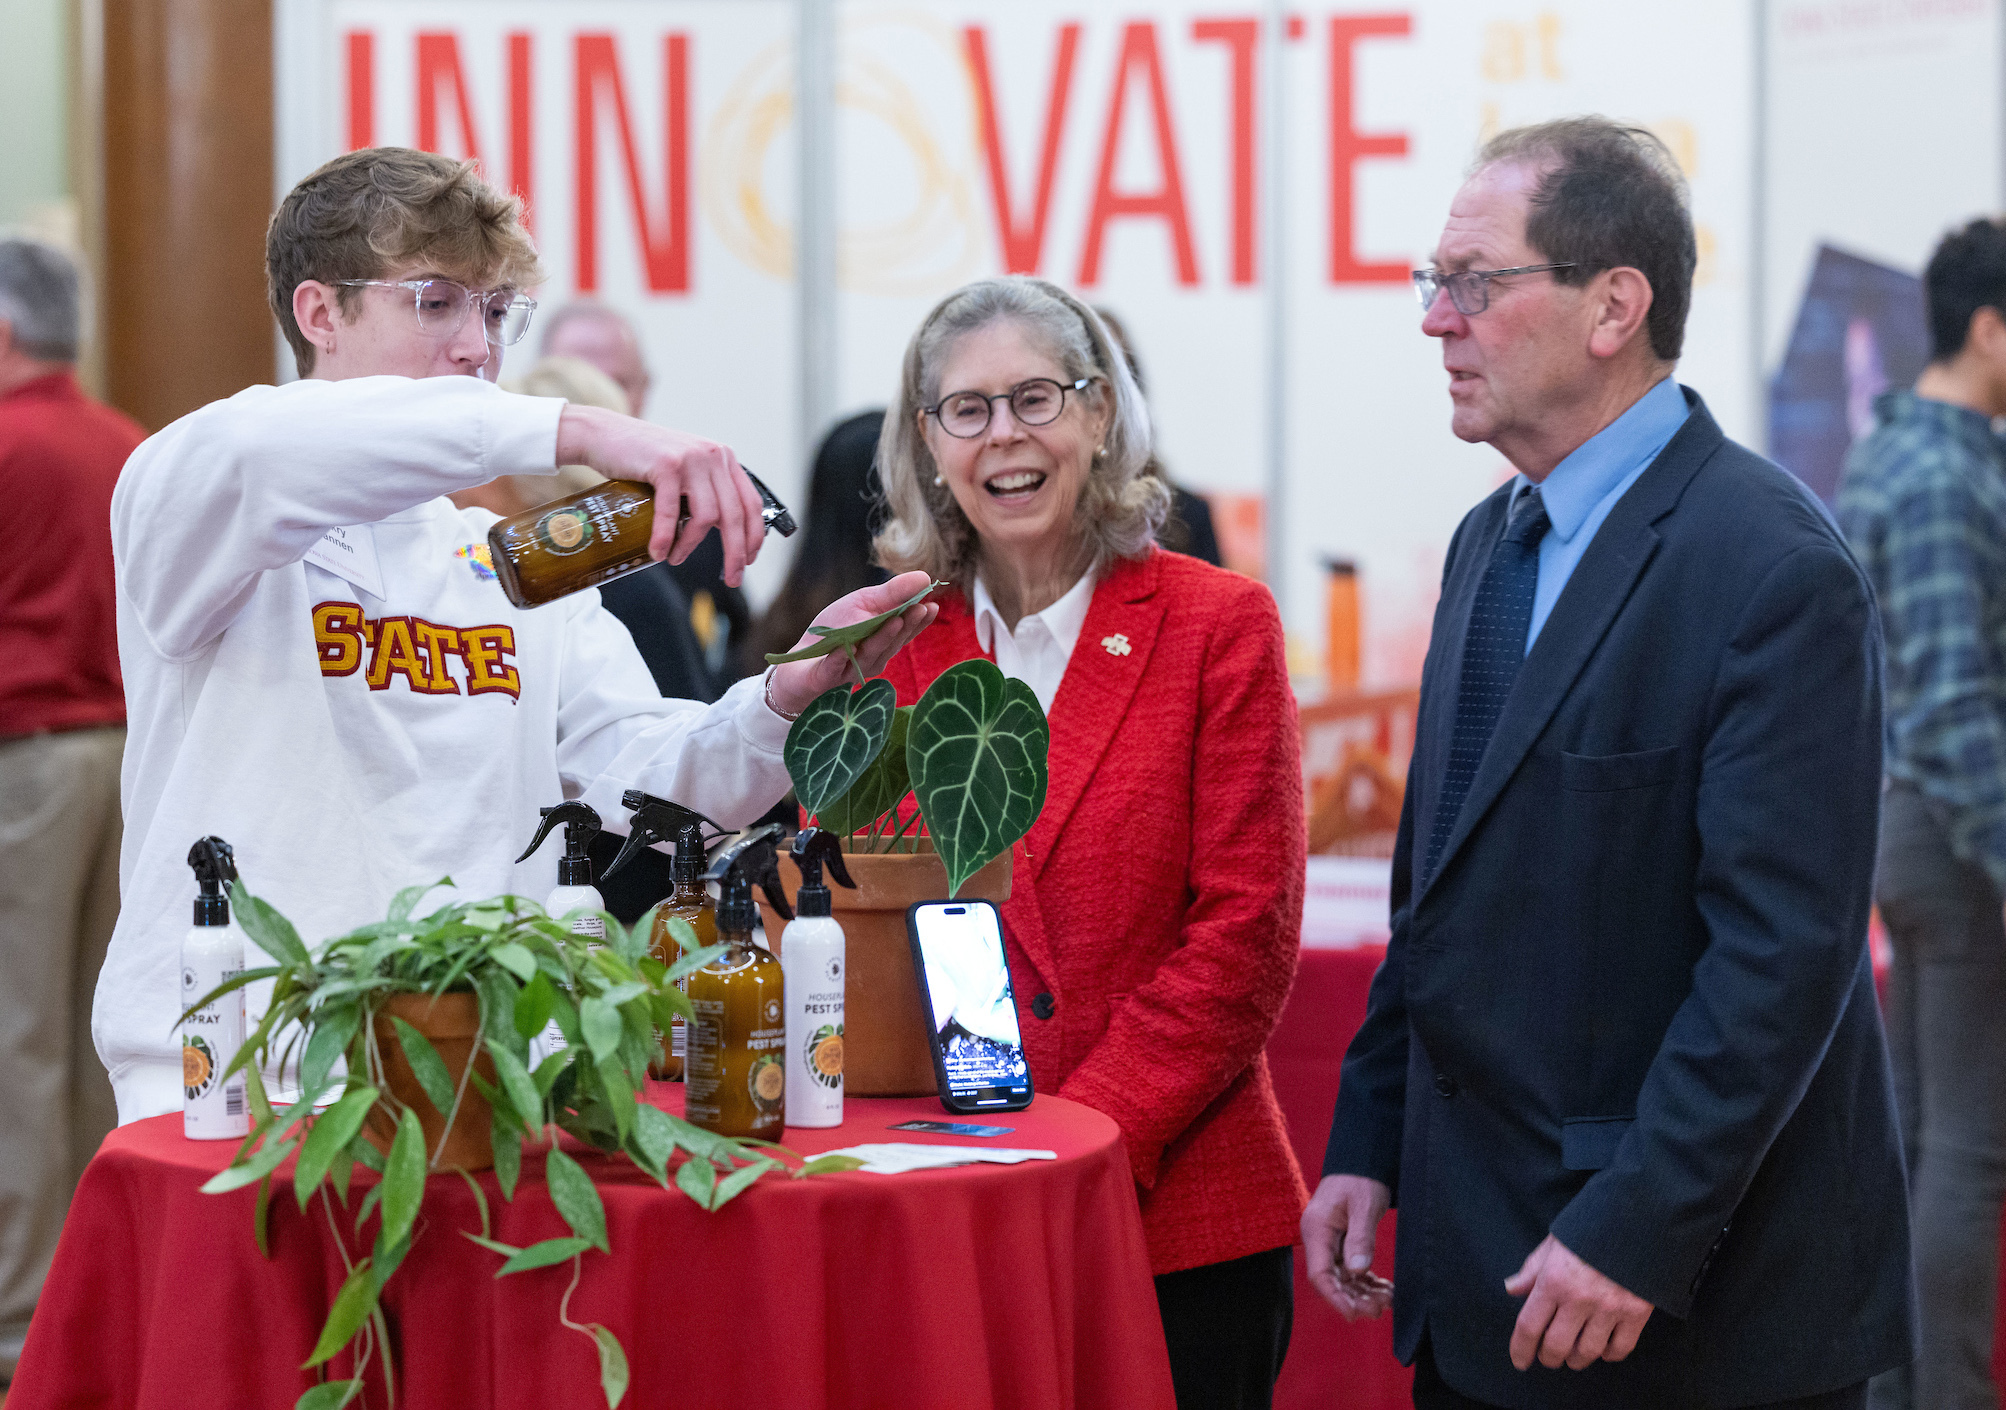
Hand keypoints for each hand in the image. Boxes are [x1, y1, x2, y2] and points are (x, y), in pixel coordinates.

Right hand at [554, 404, 767, 584]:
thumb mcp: (685, 470)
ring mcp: (691, 458)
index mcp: (723, 458)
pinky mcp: (666, 464)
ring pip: (707, 516)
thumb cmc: (642, 459)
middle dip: (735, 553)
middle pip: (735, 515)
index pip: (751, 502)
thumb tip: (721, 530)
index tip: (748, 560)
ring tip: (675, 558)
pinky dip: (665, 537)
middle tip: (731, 578)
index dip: (754, 536)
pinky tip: (658, 552)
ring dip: (691, 546)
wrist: (604, 434)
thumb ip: (704, 491)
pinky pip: (672, 511)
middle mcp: (713, 456)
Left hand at [767, 571, 940, 714]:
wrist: (800, 661)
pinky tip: (846, 646)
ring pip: (869, 655)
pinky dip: (841, 657)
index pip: (906, 631)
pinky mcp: (825, 678)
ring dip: (882, 638)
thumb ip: (892, 593)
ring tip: (894, 620)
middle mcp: (873, 659)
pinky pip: (835, 668)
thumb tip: (925, 577)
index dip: (920, 620)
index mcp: (884, 641)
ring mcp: (851, 671)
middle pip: (892, 643)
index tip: (933, 606)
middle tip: (920, 608)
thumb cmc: (835, 630)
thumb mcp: (862, 603)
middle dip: (907, 625)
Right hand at [1302, 1174, 1394, 1319]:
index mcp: (1317, 1230)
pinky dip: (1368, 1283)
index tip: (1354, 1314)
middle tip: (1379, 1309)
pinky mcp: (1343, 1243)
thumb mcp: (1364, 1206)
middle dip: (1354, 1299)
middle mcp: (1320, 1239)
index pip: (1319, 1274)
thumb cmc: (1361, 1178)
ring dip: (1363, 1293)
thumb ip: (1360, 1238)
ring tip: (1388, 1301)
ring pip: (1344, 1278)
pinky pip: (1353, 1270)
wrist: (1363, 1159)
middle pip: (1332, 1280)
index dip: (1335, 1297)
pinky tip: (1386, 1290)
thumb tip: (1358, 1271)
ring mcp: (1331, 1242)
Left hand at [1504, 1234, 1651, 1370]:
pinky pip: (1620, 1348)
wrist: (1638, 1217)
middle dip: (1548, 1358)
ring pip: (1587, 1352)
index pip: (1529, 1326)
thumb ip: (1533, 1269)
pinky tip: (1602, 1349)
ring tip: (1573, 1356)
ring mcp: (1610, 1307)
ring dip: (1576, 1359)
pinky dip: (1609, 1354)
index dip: (1520, 1349)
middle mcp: (1579, 1298)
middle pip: (1556, 1346)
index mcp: (1554, 1279)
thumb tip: (1512, 1289)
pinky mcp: (1637, 1312)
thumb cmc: (1591, 1227)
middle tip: (1547, 1358)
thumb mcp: (1555, 1242)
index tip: (1519, 1361)